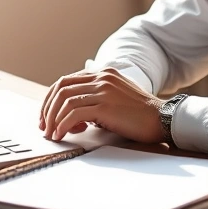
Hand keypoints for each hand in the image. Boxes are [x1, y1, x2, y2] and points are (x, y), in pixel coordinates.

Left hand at [38, 68, 164, 142]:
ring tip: (53, 134)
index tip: (46, 116)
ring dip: (54, 119)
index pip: (66, 81)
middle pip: (61, 88)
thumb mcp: (116, 99)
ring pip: (65, 100)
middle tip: (44, 127)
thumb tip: (72, 115)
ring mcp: (104, 90)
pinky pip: (74, 113)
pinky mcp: (106, 105)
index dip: (51, 99)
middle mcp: (102, 78)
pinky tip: (63, 134)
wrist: (163, 119)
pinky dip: (63, 125)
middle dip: (48, 109)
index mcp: (103, 74)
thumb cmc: (140, 115)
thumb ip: (96, 99)